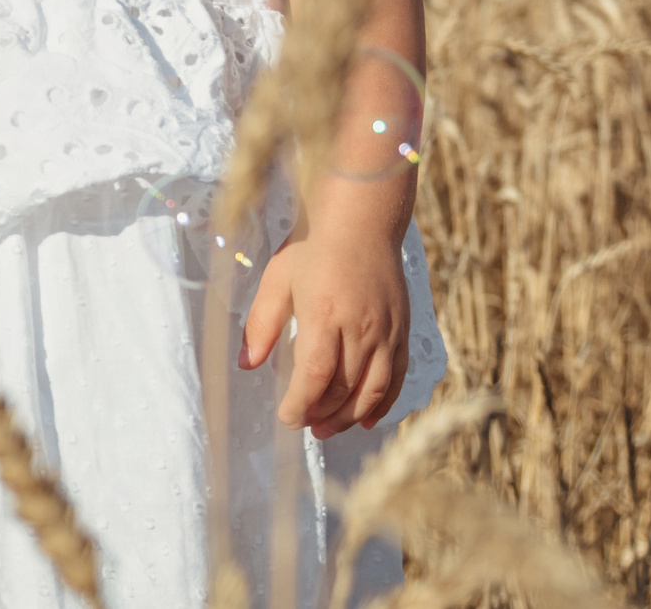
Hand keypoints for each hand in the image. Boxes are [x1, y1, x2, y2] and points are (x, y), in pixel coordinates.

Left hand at [240, 229, 408, 440]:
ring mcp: (387, 332)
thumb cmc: (313, 248)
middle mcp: (361, 328)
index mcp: (325, 315)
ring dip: (350, 417)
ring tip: (328, 429)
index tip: (287, 418)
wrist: (361, 221)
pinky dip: (383, 404)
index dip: (301, 405)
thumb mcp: (277, 280)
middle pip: (343, 389)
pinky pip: (397, 378)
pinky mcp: (403, 331)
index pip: (315, 376)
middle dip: (321, 414)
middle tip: (304, 425)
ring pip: (373, 390)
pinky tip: (366, 419)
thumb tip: (247, 364)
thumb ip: (262, 324)